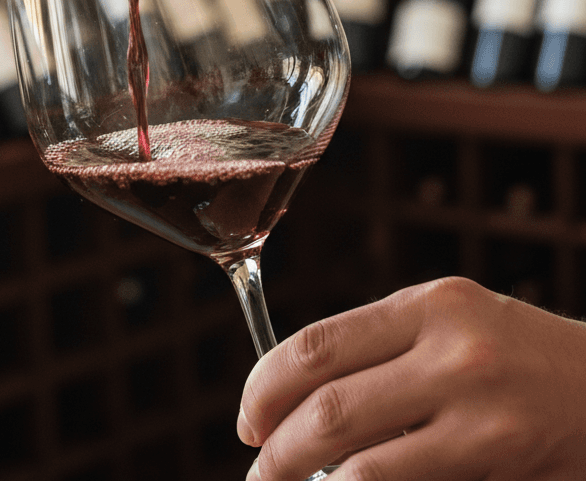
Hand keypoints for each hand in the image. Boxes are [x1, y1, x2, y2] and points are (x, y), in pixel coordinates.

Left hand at [238, 276, 585, 479]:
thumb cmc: (520, 360)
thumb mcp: (453, 327)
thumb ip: (383, 350)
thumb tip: (293, 399)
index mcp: (429, 305)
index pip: (317, 345)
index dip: (265, 385)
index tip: (249, 417)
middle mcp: (453, 351)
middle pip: (330, 406)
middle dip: (278, 448)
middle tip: (259, 468)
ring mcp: (483, 413)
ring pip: (363, 463)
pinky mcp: (501, 459)